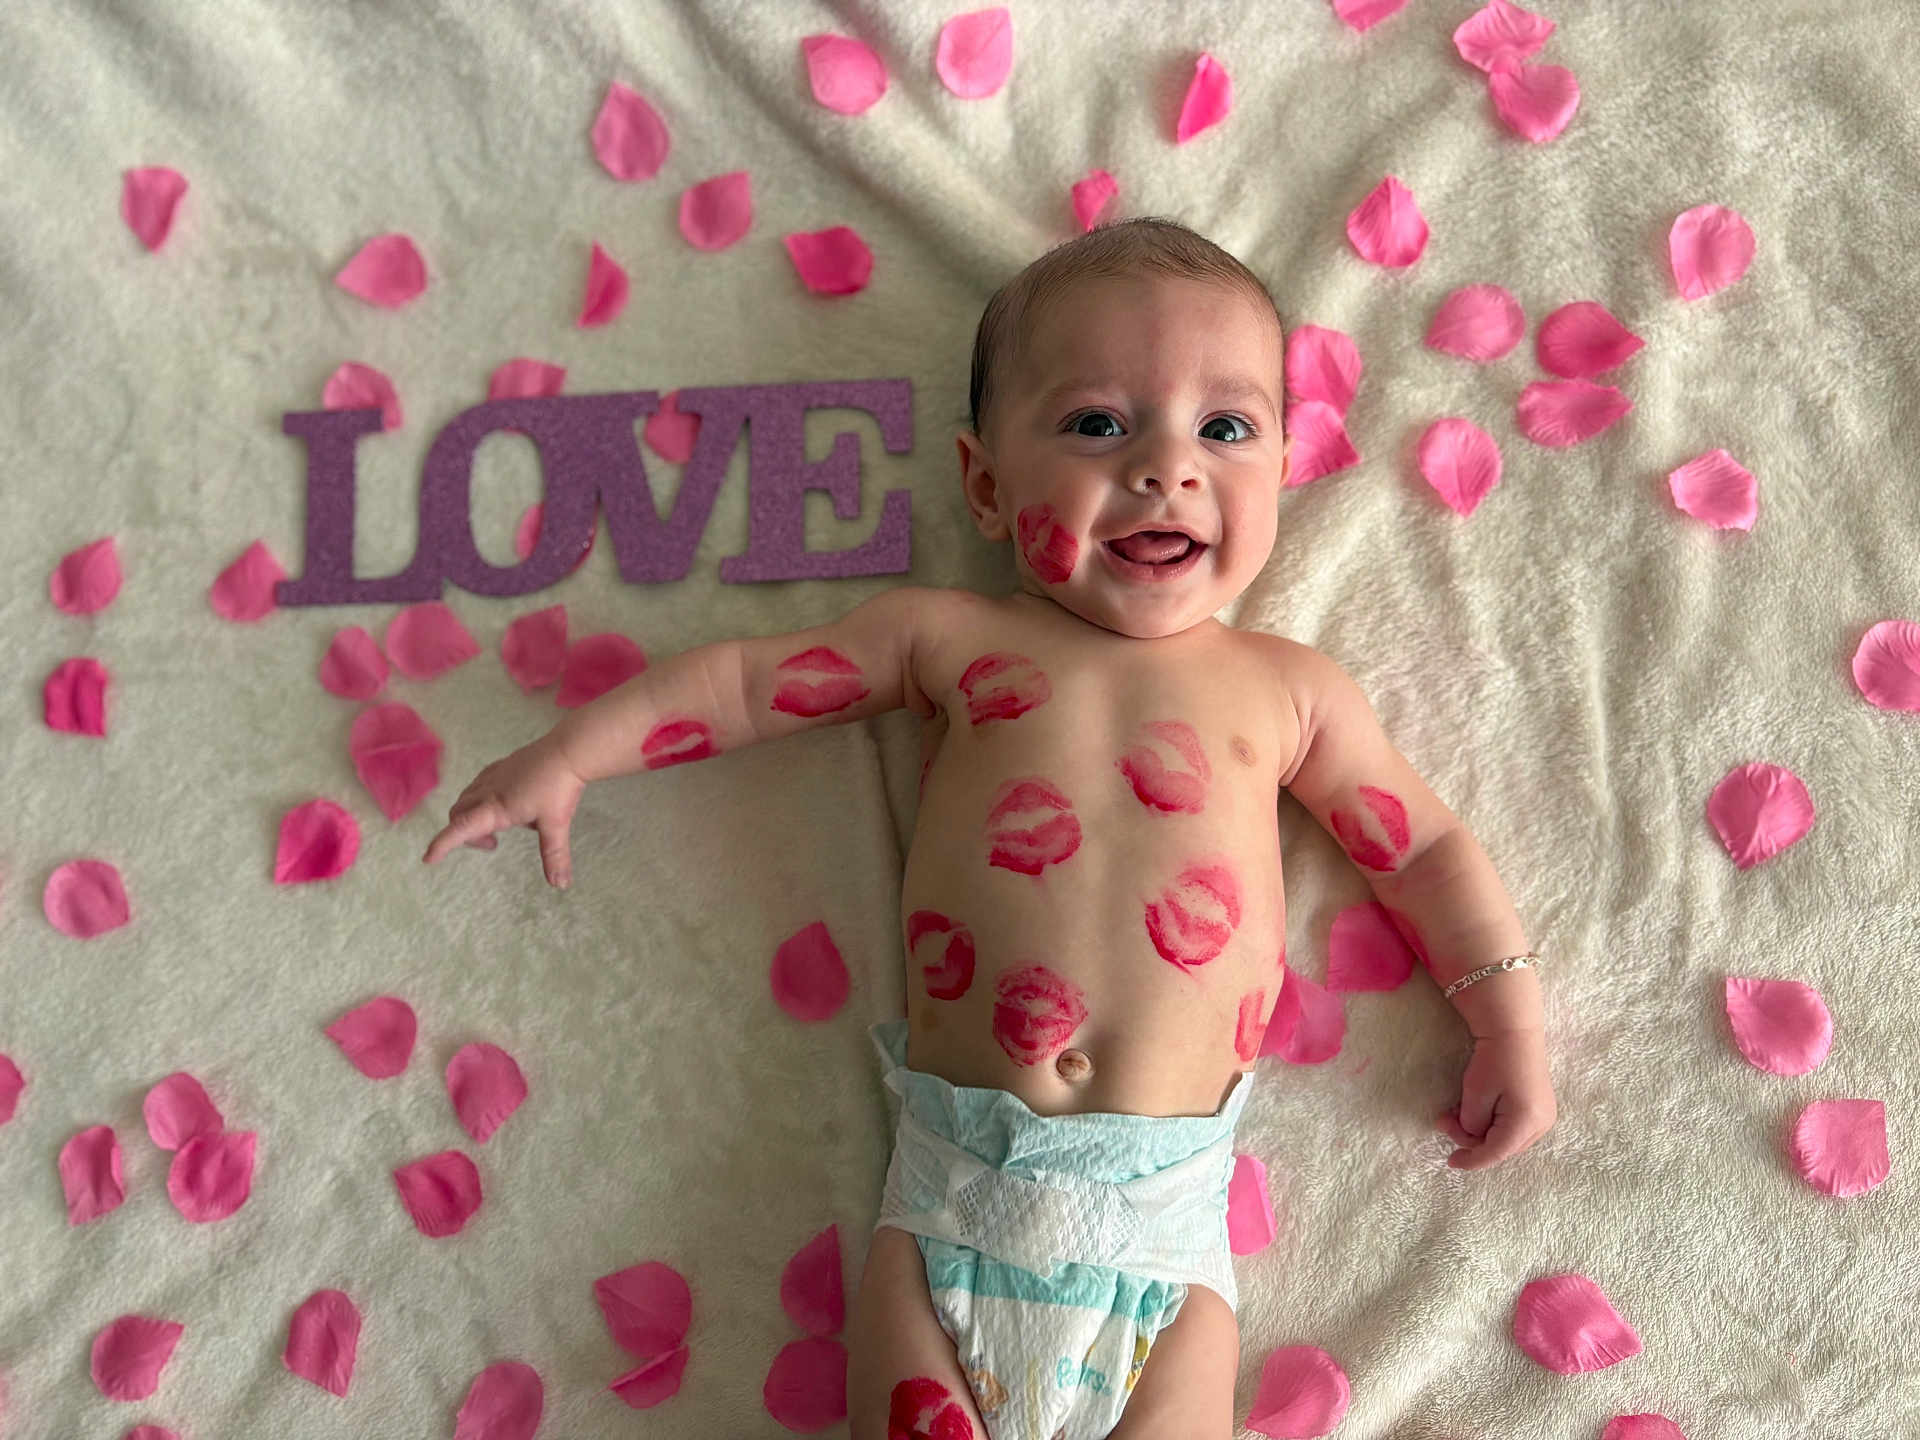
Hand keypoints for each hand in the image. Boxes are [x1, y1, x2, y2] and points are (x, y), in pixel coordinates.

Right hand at [421, 733, 585, 888]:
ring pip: (467, 798)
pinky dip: (482, 800)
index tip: (429, 858)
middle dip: (464, 834)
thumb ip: (555, 855)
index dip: (443, 844)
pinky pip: (480, 785)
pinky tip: (509, 803)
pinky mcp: (502, 766)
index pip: (460, 828)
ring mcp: (494, 775)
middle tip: (492, 844)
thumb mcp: (556, 824)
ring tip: (503, 826)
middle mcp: (488, 790)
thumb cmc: (560, 787)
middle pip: (458, 814)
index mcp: (496, 807)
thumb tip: (560, 884)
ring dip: (473, 816)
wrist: (569, 750)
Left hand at [1436, 1028, 1555, 1169]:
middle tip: (1446, 1122)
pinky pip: (1513, 1128)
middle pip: (1502, 1148)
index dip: (1472, 1160)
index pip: (1496, 1152)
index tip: (1450, 1162)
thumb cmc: (1494, 1060)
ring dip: (1480, 1132)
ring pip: (1507, 1139)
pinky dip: (1492, 1124)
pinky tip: (1474, 1110)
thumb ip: (1471, 1124)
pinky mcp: (1540, 1109)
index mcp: (1527, 1122)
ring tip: (1455, 1113)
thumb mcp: (1475, 1095)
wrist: (1515, 1031)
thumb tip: (1471, 1135)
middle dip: (1472, 1140)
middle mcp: (1542, 1124)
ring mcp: (1544, 1117)